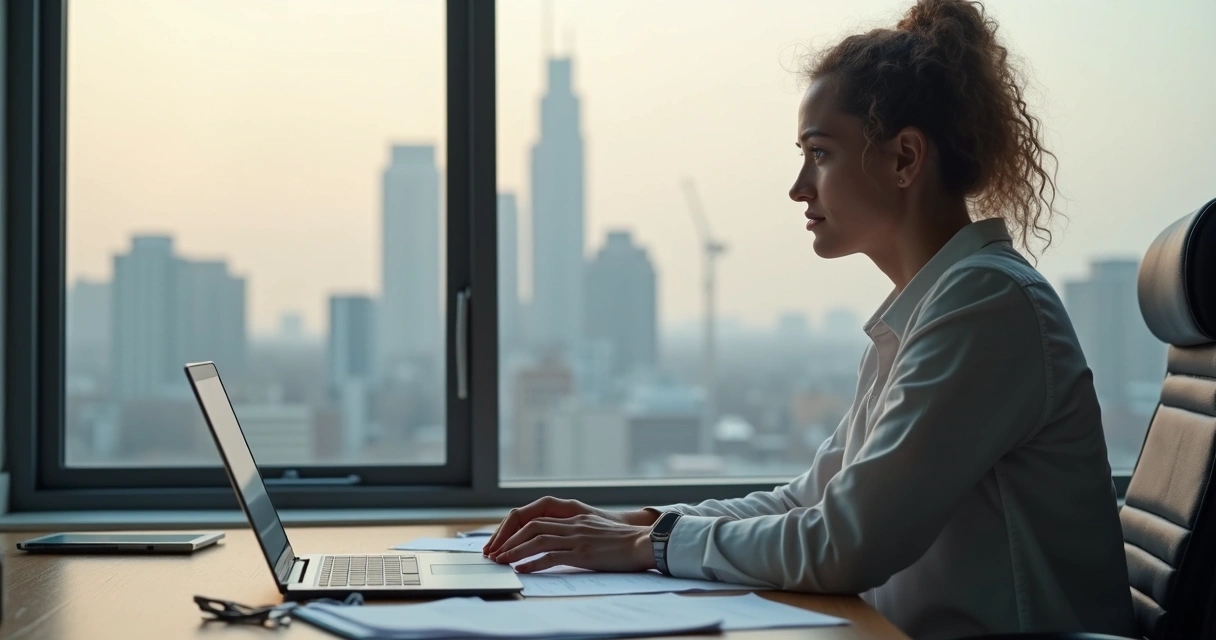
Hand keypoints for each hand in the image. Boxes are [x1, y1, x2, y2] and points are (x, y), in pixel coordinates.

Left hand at [487, 513, 655, 572]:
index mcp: (575, 518)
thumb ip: (579, 533)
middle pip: (532, 526)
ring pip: (537, 539)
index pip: (538, 519)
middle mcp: (573, 525)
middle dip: (509, 539)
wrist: (645, 543)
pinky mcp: (583, 553)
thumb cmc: (625, 542)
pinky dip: (533, 563)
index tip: (503, 542)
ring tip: (501, 561)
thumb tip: (562, 546)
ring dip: (515, 551)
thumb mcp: (597, 531)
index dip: (517, 530)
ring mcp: (577, 538)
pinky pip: (551, 556)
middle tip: (494, 553)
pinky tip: (522, 569)